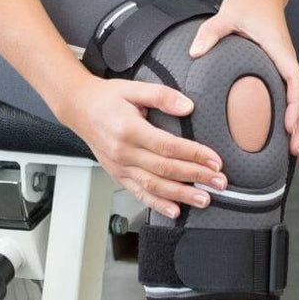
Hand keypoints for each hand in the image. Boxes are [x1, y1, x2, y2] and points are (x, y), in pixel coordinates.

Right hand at [53, 77, 225, 218]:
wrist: (79, 108)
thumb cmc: (107, 98)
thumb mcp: (134, 88)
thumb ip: (162, 96)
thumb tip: (188, 106)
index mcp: (130, 129)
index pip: (168, 146)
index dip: (194, 155)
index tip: (215, 161)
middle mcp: (124, 152)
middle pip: (165, 169)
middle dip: (196, 177)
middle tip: (220, 183)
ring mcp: (120, 167)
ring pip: (154, 186)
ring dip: (181, 195)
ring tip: (204, 199)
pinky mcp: (117, 175)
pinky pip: (139, 193)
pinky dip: (157, 204)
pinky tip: (175, 211)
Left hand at [188, 0, 298, 163]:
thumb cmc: (246, 4)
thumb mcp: (225, 15)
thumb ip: (210, 32)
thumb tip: (194, 51)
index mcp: (279, 52)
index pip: (294, 82)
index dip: (295, 106)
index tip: (289, 127)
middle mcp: (288, 62)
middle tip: (293, 154)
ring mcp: (287, 67)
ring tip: (294, 156)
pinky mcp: (282, 70)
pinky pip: (294, 97)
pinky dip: (295, 117)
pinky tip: (288, 137)